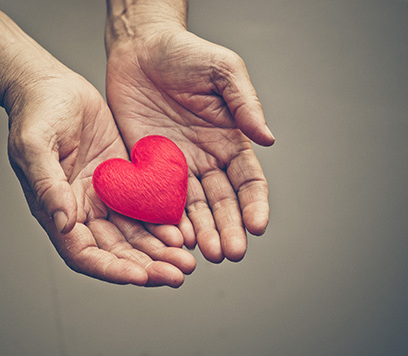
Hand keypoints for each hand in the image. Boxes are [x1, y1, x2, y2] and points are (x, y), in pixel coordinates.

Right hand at [5, 63, 194, 286]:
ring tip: (187, 260)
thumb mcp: (34, 145)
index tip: (140, 276)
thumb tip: (64, 224)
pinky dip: (163, 223)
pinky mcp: (124, 179)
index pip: (83, 253)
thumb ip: (47, 186)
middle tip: (178, 273)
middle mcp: (83, 210)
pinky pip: (145, 207)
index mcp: (56, 209)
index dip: (111, 269)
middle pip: (116, 251)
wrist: (53, 85)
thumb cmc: (36, 111)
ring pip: (136, 235)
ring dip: (160, 251)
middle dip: (147, 266)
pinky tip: (183, 230)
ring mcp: (105, 196)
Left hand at [106, 29, 273, 262]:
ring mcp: (175, 167)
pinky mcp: (146, 167)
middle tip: (229, 253)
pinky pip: (157, 197)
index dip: (255, 204)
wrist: (139, 49)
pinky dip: (166, 219)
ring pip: (192, 208)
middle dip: (228, 228)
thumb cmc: (185, 53)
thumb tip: (268, 139)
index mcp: (229, 141)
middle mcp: (205, 159)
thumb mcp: (223, 70)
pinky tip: (172, 237)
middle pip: (222, 202)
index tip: (257, 226)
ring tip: (205, 253)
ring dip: (201, 232)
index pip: (248, 181)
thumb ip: (245, 104)